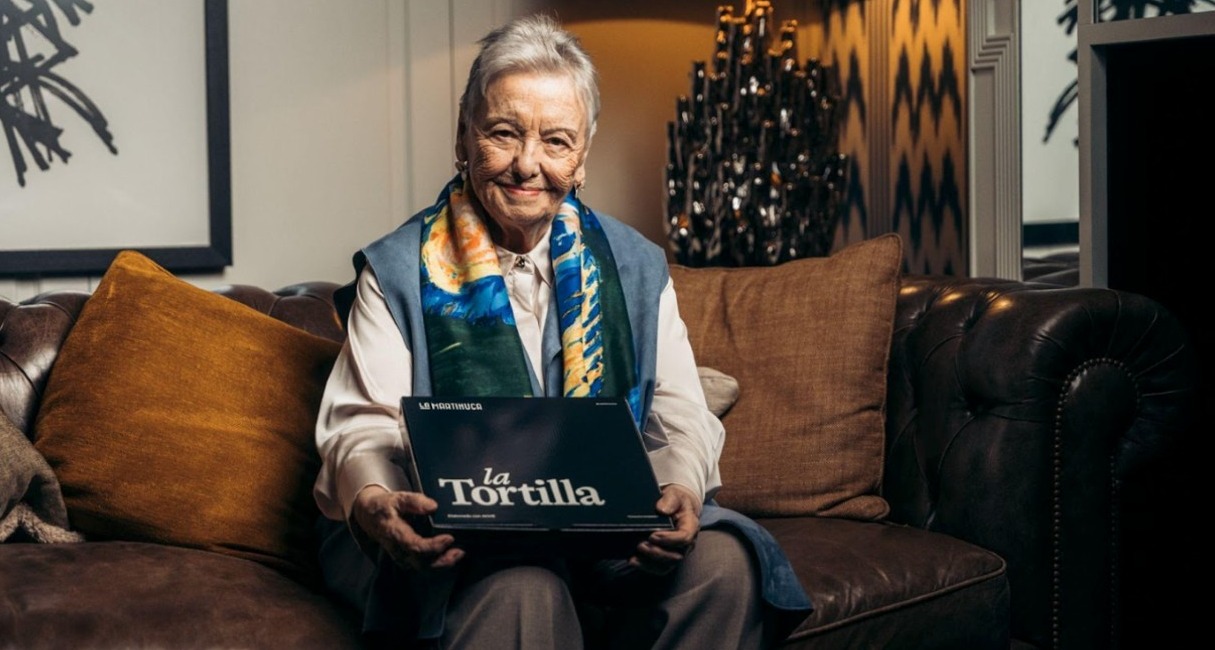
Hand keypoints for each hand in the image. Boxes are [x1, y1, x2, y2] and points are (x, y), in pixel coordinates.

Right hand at [350, 485, 464, 571]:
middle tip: (460, 551)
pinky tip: (450, 555)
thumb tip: (433, 506)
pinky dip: (438, 563)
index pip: (415, 546)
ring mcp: (402, 556)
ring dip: (442, 564)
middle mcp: (398, 550)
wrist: (370, 516)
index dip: (433, 546)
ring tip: (459, 554)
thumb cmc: (385, 507)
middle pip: (421, 563)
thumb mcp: (397, 498)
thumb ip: (414, 501)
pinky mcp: (407, 558)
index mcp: (395, 534)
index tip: (449, 538)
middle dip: (442, 560)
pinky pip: (423, 565)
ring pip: (423, 568)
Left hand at [630, 484, 701, 574]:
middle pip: (676, 556)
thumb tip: (661, 510)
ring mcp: (678, 552)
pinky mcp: (668, 558)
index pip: (684, 537)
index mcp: (691, 526)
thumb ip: (670, 500)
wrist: (676, 507)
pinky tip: (633, 560)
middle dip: (657, 553)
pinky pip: (659, 569)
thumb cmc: (676, 501)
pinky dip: (645, 567)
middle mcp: (687, 543)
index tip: (653, 535)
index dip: (669, 539)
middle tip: (641, 544)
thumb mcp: (675, 494)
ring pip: (667, 566)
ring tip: (635, 555)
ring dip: (650, 563)